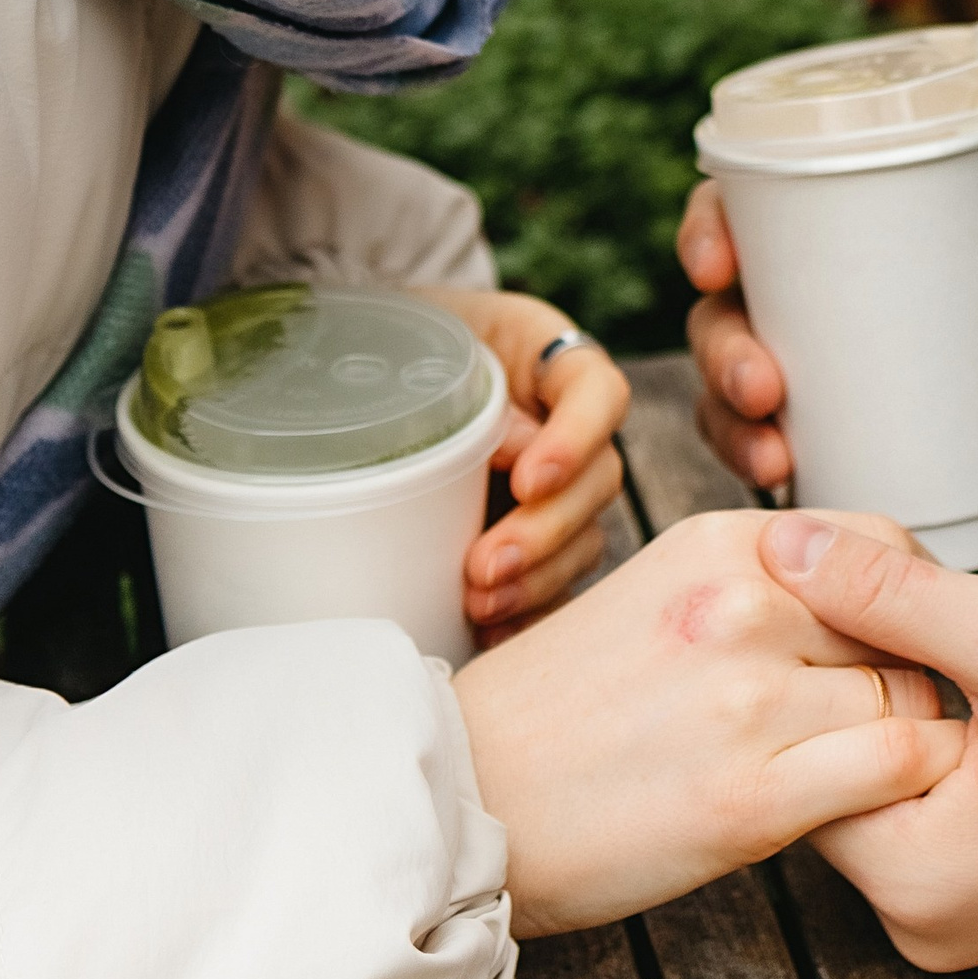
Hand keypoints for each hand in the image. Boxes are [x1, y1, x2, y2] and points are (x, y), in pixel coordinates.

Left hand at [419, 289, 629, 632]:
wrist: (378, 370)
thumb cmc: (403, 349)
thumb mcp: (424, 345)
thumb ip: (466, 386)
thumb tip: (509, 449)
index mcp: (554, 365)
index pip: (599, 394)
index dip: (576, 440)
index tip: (528, 481)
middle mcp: (572, 429)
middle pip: (598, 480)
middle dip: (545, 532)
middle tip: (484, 566)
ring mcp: (561, 487)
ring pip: (584, 538)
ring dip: (536, 579)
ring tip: (479, 606)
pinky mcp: (538, 538)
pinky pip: (556, 582)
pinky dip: (529, 613)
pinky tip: (493, 633)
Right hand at [453, 508, 966, 933]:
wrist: (466, 801)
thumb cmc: (558, 710)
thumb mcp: (656, 596)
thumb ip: (755, 583)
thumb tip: (862, 597)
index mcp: (719, 545)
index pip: (879, 546)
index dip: (903, 604)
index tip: (893, 649)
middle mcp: (743, 603)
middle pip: (905, 629)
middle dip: (909, 677)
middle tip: (877, 724)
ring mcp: (750, 698)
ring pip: (911, 700)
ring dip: (907, 741)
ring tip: (863, 773)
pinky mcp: (754, 796)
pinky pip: (897, 767)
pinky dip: (907, 788)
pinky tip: (870, 809)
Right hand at [680, 184, 977, 501]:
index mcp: (857, 231)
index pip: (749, 209)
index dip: (710, 227)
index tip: (719, 263)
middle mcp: (819, 302)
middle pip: (724, 310)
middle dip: (721, 348)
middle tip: (763, 385)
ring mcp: (824, 380)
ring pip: (732, 390)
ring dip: (728, 421)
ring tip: (773, 455)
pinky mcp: (841, 447)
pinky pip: (769, 455)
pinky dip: (759, 469)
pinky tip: (780, 488)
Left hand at [756, 515, 977, 967]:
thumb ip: (893, 594)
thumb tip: (785, 546)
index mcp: (912, 880)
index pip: (798, 752)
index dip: (820, 656)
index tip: (860, 593)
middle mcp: (918, 922)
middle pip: (834, 772)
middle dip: (864, 683)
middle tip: (916, 610)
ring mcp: (953, 917)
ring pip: (880, 784)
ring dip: (902, 711)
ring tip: (961, 649)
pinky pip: (925, 810)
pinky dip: (938, 746)